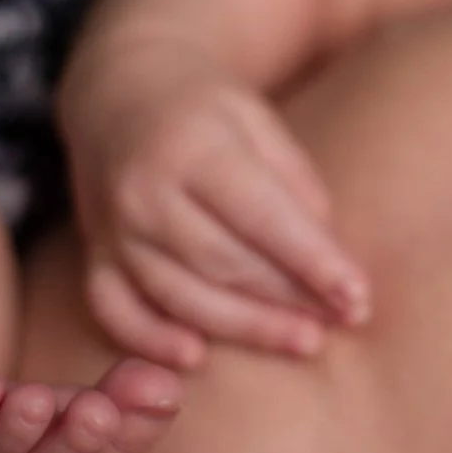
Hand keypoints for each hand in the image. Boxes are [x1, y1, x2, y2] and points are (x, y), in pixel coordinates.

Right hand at [62, 46, 369, 366]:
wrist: (118, 94)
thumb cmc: (206, 111)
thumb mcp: (257, 121)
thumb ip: (295, 184)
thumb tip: (329, 257)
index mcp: (193, 146)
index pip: (261, 216)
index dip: (313, 262)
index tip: (357, 297)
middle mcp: (145, 191)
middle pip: (223, 263)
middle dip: (288, 300)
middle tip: (342, 322)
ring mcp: (112, 229)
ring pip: (179, 294)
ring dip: (244, 328)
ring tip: (303, 342)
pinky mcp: (93, 256)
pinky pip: (114, 309)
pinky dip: (150, 339)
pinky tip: (196, 358)